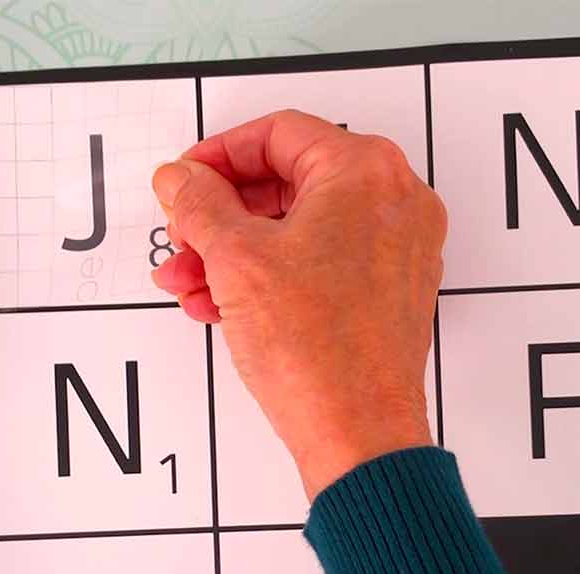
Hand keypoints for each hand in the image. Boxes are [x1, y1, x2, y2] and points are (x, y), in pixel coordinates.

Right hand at [150, 110, 445, 498]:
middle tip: (183, 236)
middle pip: (289, 182)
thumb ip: (200, 204)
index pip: (279, 133)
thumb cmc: (320, 352)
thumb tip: (182, 180)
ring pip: (299, 229)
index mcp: (366, 174)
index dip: (219, 154)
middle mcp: (393, 203)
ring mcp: (397, 250)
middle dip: (221, 214)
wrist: (358, 433)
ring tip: (190, 282)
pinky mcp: (389, 293)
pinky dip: (270, 276)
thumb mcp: (235, 259)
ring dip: (235, 252)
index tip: (185, 180)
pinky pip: (320, 264)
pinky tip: (222, 304)